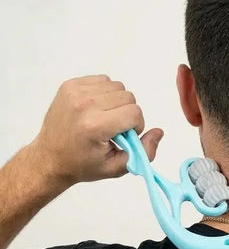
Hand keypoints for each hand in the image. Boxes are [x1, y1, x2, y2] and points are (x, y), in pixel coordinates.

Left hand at [30, 75, 163, 186]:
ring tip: (105, 117)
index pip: (134, 113)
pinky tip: (96, 108)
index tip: (124, 137)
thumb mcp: (118, 168)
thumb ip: (145, 152)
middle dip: (127, 113)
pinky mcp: (70, 85)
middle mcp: (84, 104)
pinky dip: (105, 93)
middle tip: (114, 128)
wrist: (49, 158)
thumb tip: (159, 131)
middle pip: (128, 97)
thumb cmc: (83, 165)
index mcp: (95, 126)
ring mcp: (75, 92)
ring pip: (117, 86)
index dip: (136, 126)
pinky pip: (103, 80)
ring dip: (117, 102)